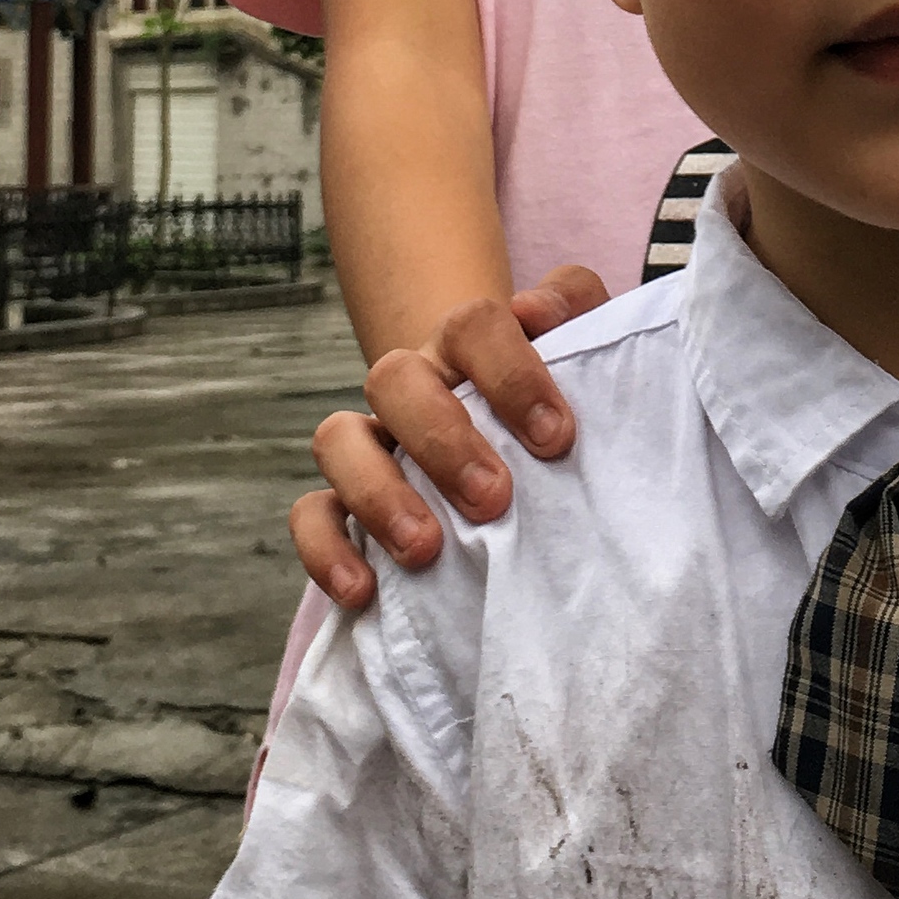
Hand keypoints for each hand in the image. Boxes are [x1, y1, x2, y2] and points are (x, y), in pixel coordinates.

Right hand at [292, 266, 603, 607]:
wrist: (520, 447)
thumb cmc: (556, 407)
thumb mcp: (587, 357)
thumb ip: (576, 310)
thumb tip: (535, 310)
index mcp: (469, 345)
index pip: (474, 326)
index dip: (511, 374)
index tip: (556, 439)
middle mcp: (413, 385)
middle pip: (393, 377)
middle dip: (441, 441)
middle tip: (494, 499)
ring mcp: (374, 441)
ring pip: (337, 438)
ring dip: (377, 493)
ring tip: (425, 549)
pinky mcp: (346, 502)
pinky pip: (311, 515)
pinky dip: (327, 549)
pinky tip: (364, 588)